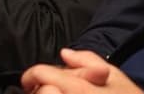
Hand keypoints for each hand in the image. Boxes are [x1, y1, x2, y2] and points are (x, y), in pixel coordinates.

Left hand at [21, 49, 142, 93]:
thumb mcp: (114, 75)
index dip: (31, 75)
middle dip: (41, 90)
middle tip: (50, 89)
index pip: (42, 76)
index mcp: (79, 90)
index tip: (29, 79)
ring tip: (57, 93)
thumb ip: (87, 60)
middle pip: (41, 93)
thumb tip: (64, 53)